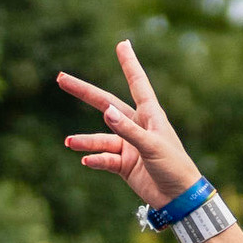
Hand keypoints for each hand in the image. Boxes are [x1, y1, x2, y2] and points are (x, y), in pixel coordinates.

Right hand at [53, 40, 208, 209]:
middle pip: (107, 105)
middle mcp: (138, 127)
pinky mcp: (125, 164)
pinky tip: (87, 161)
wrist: (180, 199)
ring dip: (85, 141)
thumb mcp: (152, 147)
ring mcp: (130, 145)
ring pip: (102, 138)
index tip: (122, 43)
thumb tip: (106, 111)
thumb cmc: (175, 168)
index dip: (129, 63)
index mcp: (151, 116)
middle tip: (61, 78)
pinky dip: (95, 159)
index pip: (138, 84)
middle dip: (85, 92)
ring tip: (69, 143)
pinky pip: (105, 159)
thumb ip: (128, 130)